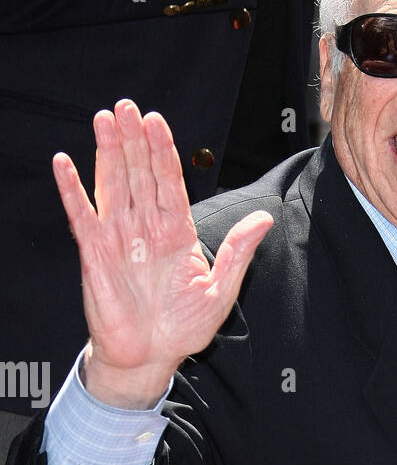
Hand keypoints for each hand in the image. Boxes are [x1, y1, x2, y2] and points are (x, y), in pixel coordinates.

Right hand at [53, 99, 271, 408]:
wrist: (151, 357)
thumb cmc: (184, 328)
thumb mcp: (221, 290)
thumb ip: (238, 252)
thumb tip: (265, 219)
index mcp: (176, 231)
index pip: (169, 181)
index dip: (163, 151)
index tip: (158, 121)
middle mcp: (145, 227)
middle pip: (138, 173)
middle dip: (134, 140)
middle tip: (128, 107)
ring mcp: (118, 237)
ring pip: (111, 184)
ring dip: (107, 151)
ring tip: (104, 119)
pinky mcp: (95, 253)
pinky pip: (81, 215)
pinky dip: (72, 189)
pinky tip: (65, 163)